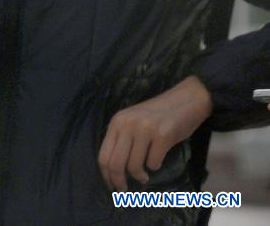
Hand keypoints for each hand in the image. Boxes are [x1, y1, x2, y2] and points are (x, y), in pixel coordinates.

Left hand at [97, 75, 212, 191]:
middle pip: (116, 164)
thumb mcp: (133, 122)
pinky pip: (153, 163)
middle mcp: (128, 124)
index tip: (112, 187)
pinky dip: (155, 166)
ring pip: (134, 167)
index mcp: (117, 121)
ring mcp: (145, 129)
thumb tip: (113, 172)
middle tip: (125, 191)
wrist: (186, 100)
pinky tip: (158, 159)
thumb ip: (122, 140)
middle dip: (119, 183)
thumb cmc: (158, 114)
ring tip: (145, 175)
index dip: (106, 177)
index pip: (103, 156)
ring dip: (140, 176)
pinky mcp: (162, 135)